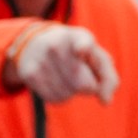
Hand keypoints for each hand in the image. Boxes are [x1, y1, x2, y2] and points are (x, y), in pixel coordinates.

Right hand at [5, 23, 119, 105]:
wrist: (37, 44)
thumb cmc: (77, 54)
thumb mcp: (95, 56)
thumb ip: (108, 77)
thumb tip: (106, 101)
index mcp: (80, 36)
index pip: (82, 42)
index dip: (83, 47)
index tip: (81, 49)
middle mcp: (58, 44)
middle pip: (81, 82)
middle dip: (88, 86)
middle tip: (85, 76)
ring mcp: (42, 59)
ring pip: (67, 93)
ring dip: (72, 91)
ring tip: (66, 75)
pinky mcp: (29, 73)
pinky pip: (54, 98)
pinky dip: (60, 95)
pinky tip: (55, 80)